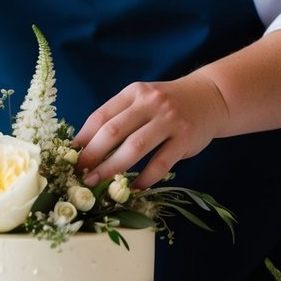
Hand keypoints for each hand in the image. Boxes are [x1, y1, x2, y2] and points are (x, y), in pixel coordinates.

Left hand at [73, 74, 226, 188]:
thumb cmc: (166, 105)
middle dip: (93, 156)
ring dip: (112, 169)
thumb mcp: (142, 100)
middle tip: (80, 174)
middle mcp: (150, 103)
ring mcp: (169, 120)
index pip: (101, 116)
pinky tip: (133, 188)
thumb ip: (119, 117)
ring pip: (135, 147)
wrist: (210, 98)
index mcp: (133, 93)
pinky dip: (145, 178)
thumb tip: (84, 146)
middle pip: (113, 132)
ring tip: (97, 183)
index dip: (83, 138)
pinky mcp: (185, 138)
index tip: (70, 157)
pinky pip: (161, 163)